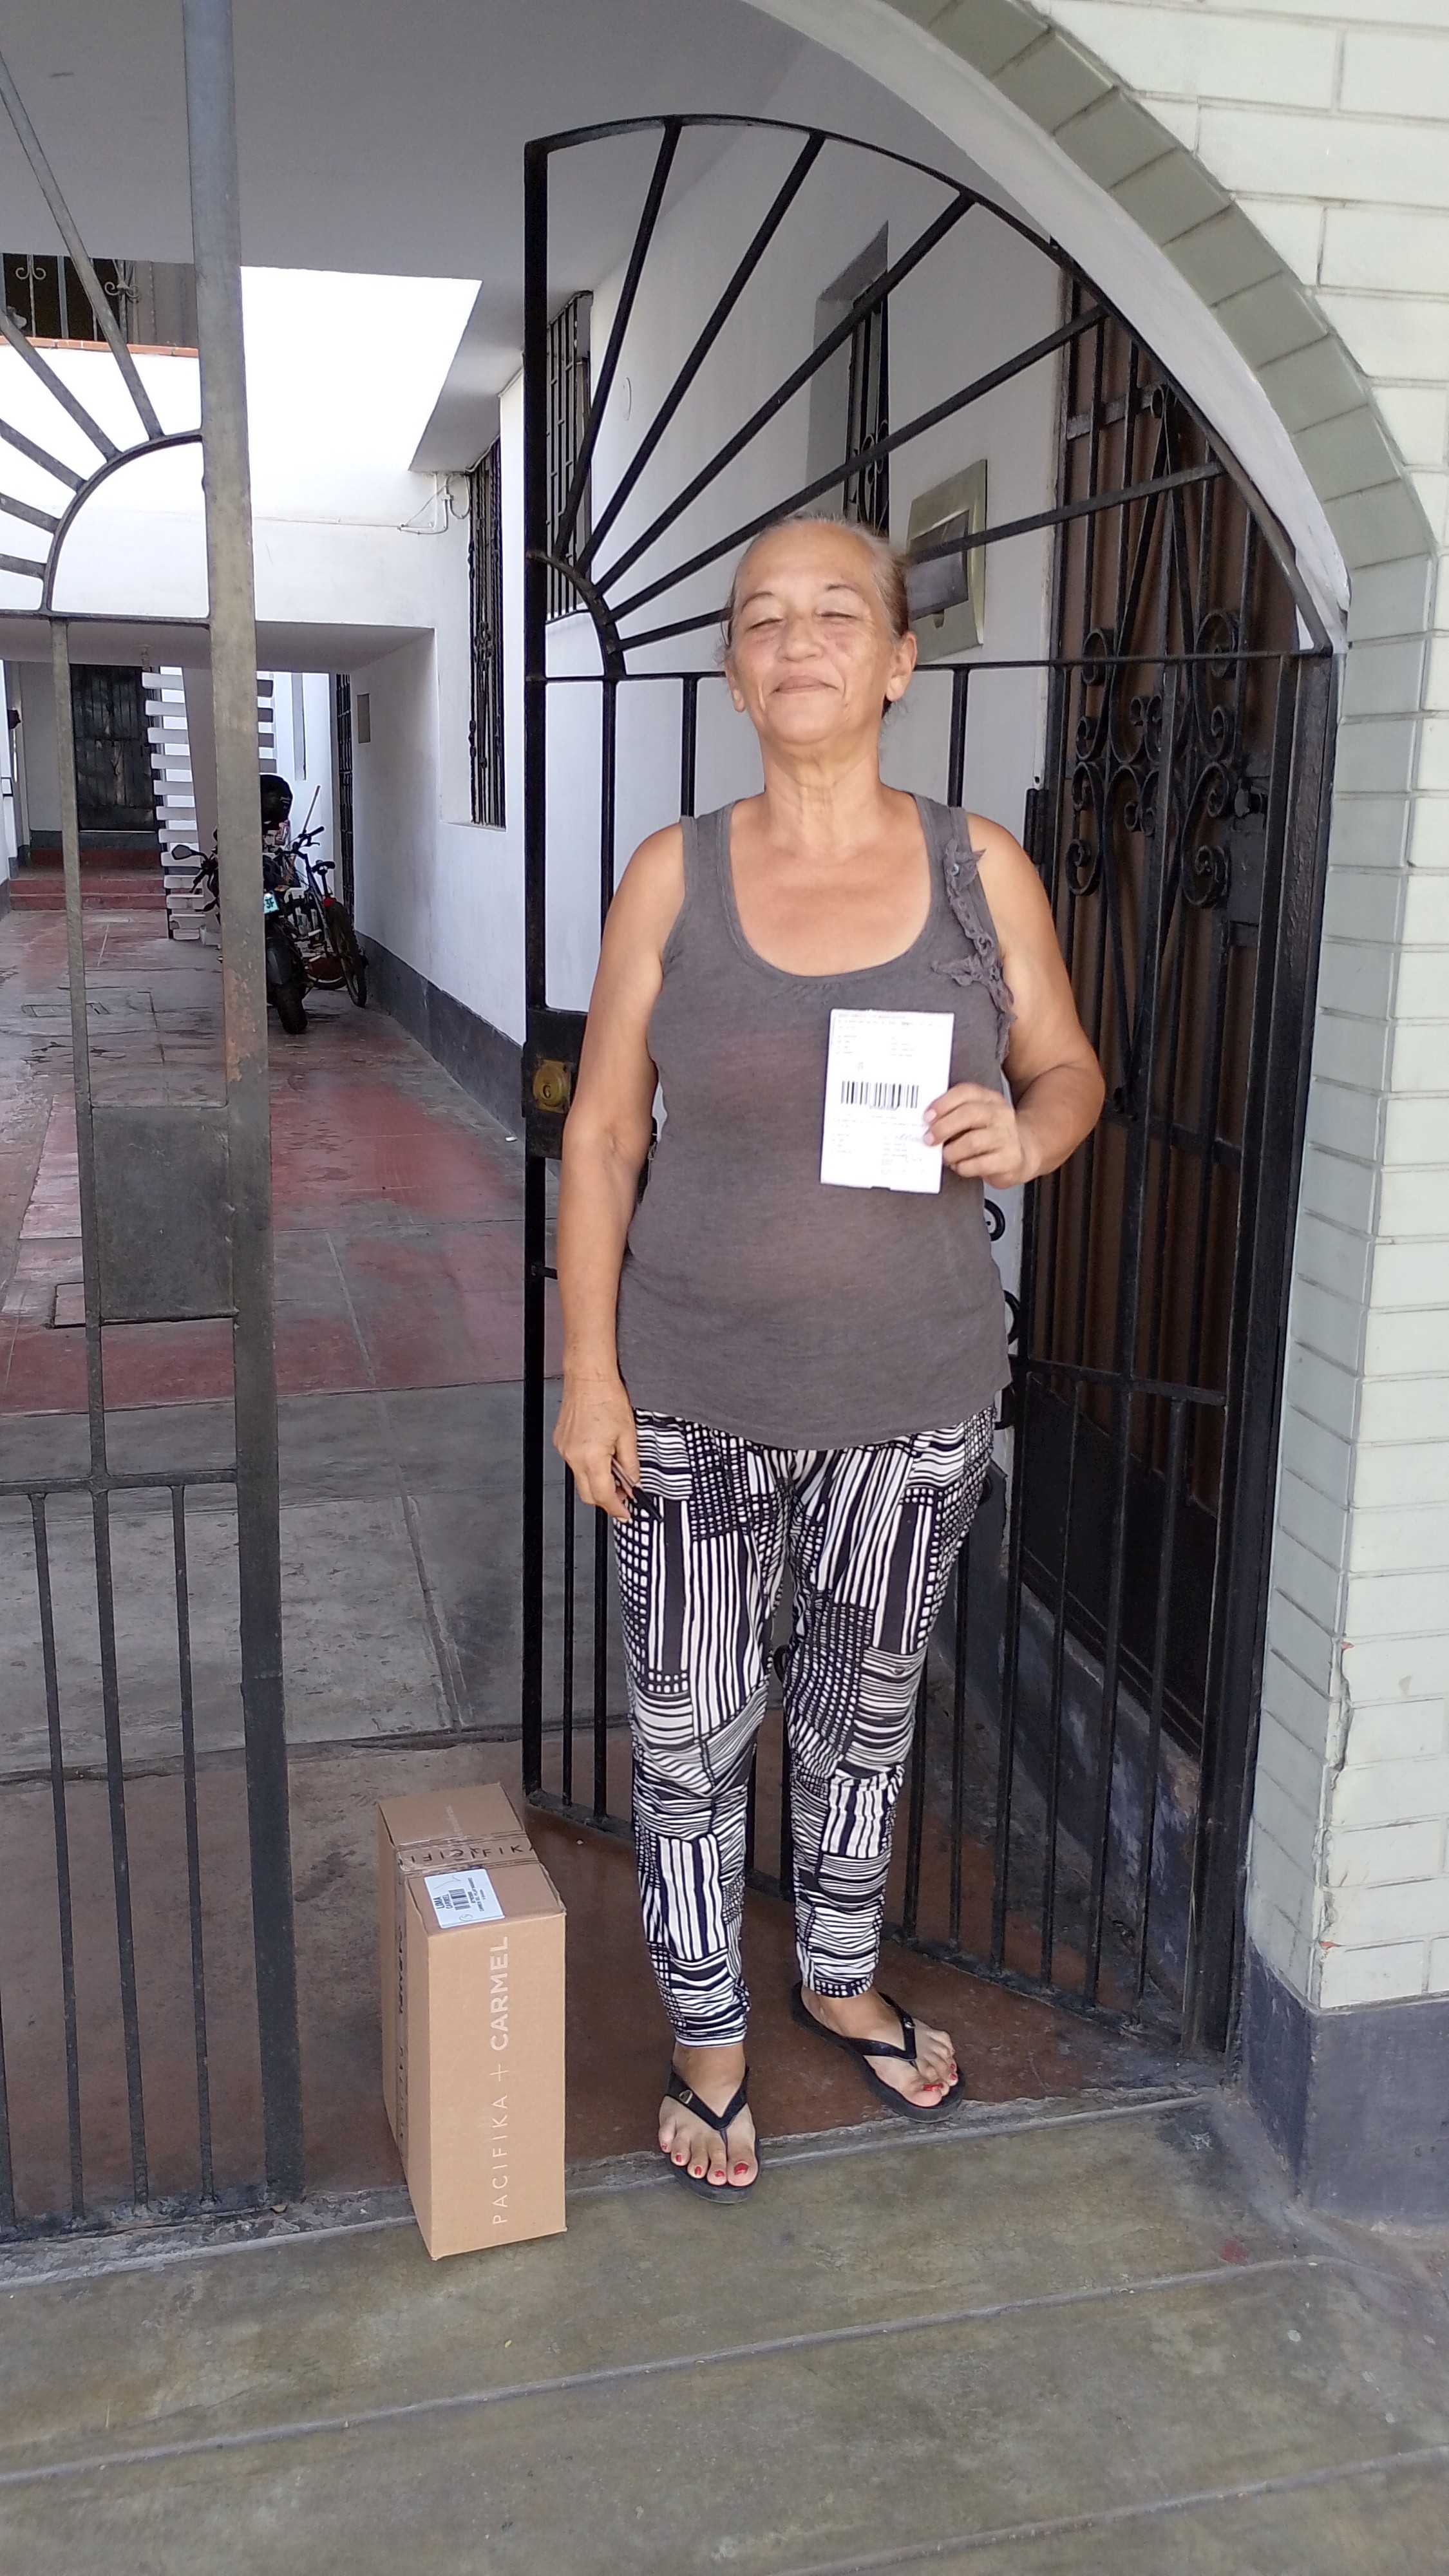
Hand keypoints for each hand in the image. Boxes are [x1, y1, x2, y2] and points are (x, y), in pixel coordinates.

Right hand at [552, 1371, 640, 1521]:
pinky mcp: (561, 1442)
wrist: (588, 1377)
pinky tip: (602, 1455)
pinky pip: (574, 1463)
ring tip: (615, 1469)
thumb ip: (631, 1464)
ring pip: (581, 1479)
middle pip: (588, 1494)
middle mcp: (573, 1456)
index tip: (626, 1513)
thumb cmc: (606, 1397)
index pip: (604, 1495)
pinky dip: (589, 1467)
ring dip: (598, 1481)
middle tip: (624, 1495)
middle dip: (607, 1499)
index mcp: (591, 1456)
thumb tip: (633, 1481)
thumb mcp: (629, 1434)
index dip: (617, 1508)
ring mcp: (564, 1449)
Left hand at [924, 1083, 1034, 1186]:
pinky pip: (979, 1164)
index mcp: (989, 1099)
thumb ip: (954, 1116)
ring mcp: (1007, 1137)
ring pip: (972, 1142)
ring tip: (946, 1156)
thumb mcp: (975, 1119)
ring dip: (951, 1151)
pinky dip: (963, 1167)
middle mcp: (1000, 1115)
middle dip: (943, 1127)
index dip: (943, 1103)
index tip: (927, 1116)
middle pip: (968, 1114)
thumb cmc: (990, 1135)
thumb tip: (927, 1125)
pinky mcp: (1008, 1160)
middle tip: (929, 1139)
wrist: (1023, 1152)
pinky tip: (960, 1166)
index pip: (966, 1092)